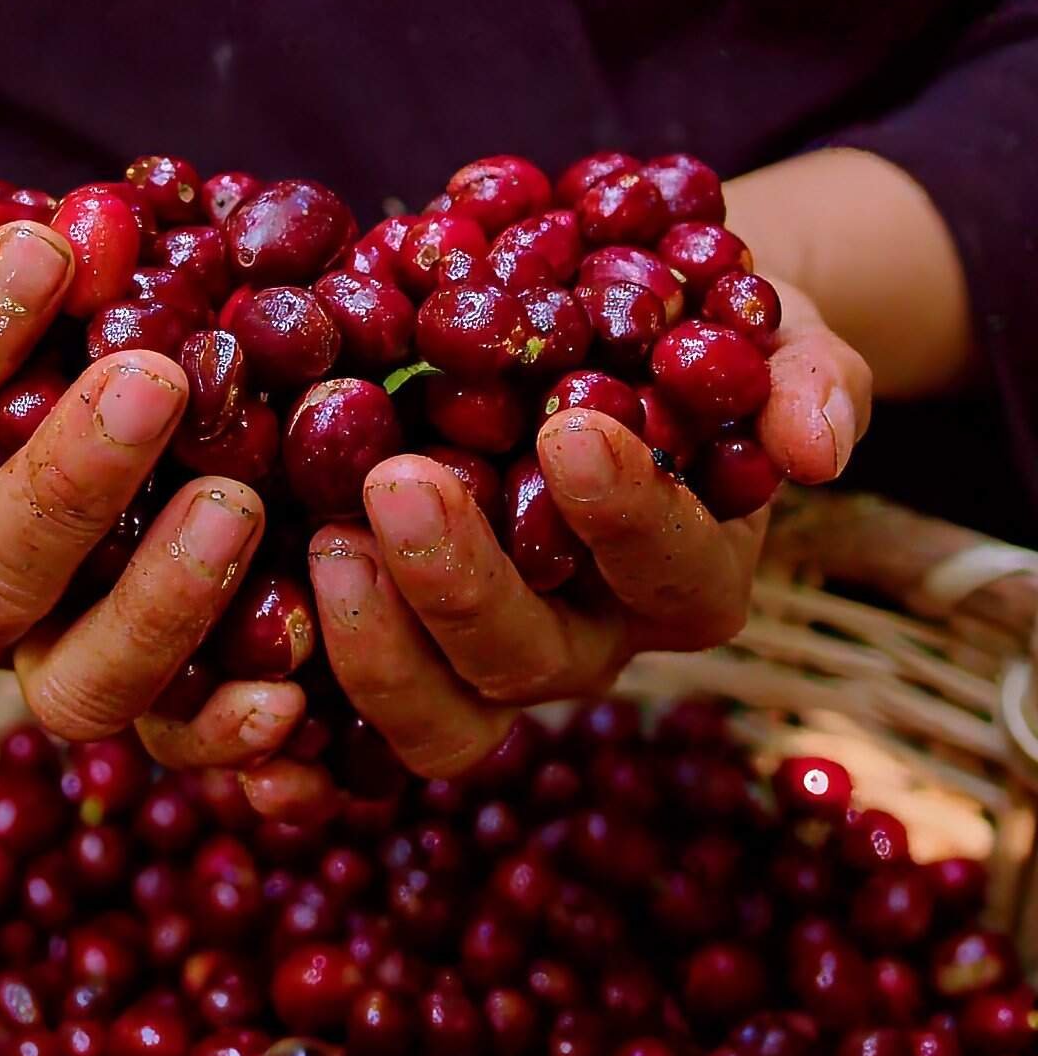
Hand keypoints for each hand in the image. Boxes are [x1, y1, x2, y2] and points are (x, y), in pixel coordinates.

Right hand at [0, 173, 306, 771]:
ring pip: (82, 679)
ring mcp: (35, 657)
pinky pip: (174, 735)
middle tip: (157, 377)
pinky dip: (227, 726)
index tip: (46, 250)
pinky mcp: (135, 690)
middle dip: (74, 477)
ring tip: (235, 500)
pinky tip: (288, 689)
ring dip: (162, 599)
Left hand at [309, 278, 870, 776]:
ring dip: (376, 645)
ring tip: (325, 539)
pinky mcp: (390, 656)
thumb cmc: (692, 326)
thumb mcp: (776, 333)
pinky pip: (340, 729)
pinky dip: (293, 725)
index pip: (668, 563)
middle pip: (528, 658)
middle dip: (463, 581)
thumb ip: (806, 379)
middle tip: (398, 481)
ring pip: (437, 715)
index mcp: (683, 573)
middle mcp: (585, 637)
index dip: (626, 508)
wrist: (603, 332)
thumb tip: (814, 442)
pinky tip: (240, 686)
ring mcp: (482, 659)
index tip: (573, 428)